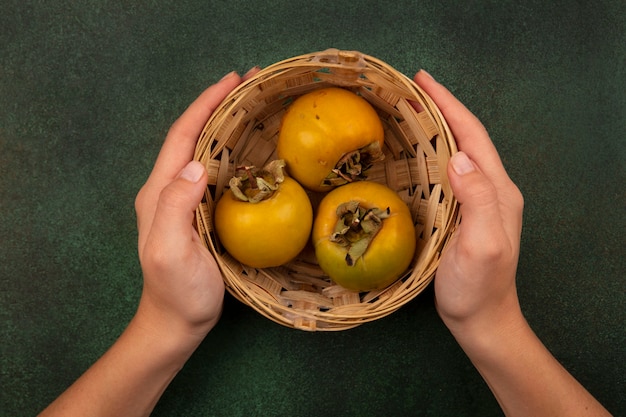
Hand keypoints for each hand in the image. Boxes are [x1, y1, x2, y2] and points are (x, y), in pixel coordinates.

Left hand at [134, 69, 258, 342]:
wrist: (176, 322)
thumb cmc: (177, 292)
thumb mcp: (172, 252)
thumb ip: (176, 207)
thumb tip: (196, 164)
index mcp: (160, 191)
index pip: (182, 136)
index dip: (205, 105)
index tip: (233, 80)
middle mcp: (169, 188)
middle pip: (193, 135)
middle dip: (219, 105)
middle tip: (252, 84)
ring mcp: (184, 199)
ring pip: (205, 150)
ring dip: (227, 124)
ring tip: (255, 106)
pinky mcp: (199, 211)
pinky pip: (216, 171)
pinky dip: (233, 150)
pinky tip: (252, 149)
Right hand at [413, 71, 610, 415]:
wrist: (481, 319)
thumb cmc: (478, 287)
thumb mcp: (482, 245)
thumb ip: (478, 199)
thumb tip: (460, 156)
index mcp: (496, 189)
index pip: (472, 135)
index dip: (449, 104)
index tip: (422, 81)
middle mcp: (490, 188)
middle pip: (466, 137)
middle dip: (440, 108)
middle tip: (407, 90)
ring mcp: (477, 201)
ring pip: (456, 151)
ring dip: (435, 126)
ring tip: (407, 112)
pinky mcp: (462, 212)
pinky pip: (446, 171)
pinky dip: (429, 152)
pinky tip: (412, 152)